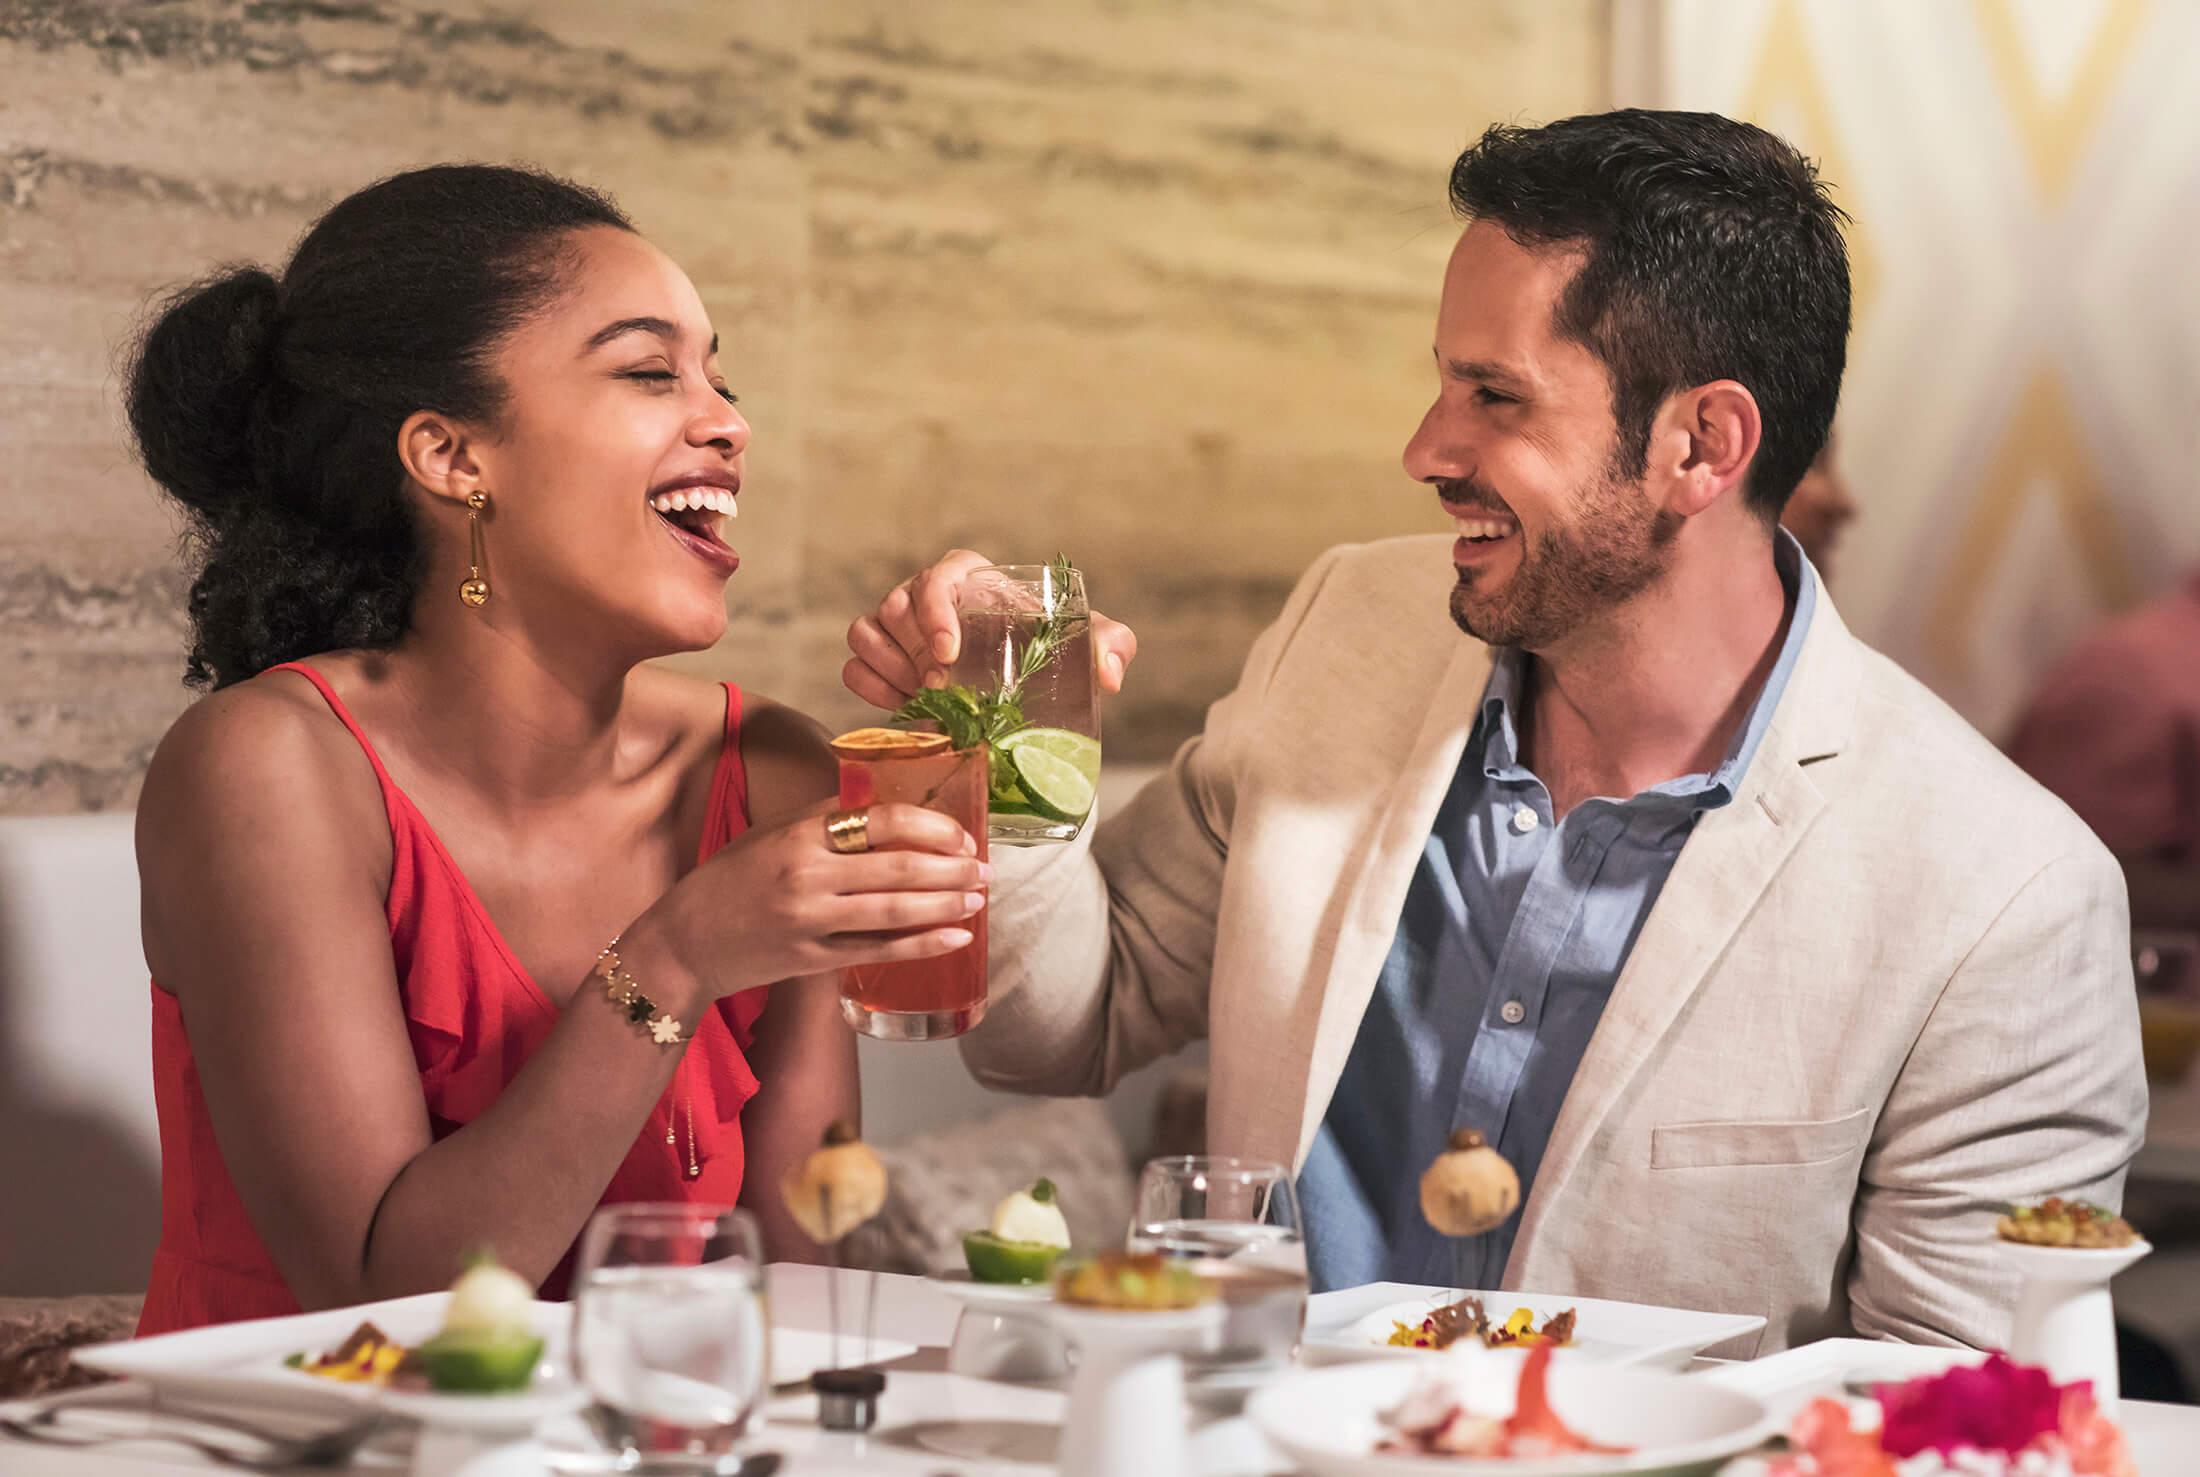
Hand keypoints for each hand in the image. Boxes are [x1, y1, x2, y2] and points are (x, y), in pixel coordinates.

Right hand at [645, 800, 987, 1001]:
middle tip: (984, 867)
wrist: (685, 941)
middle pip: (897, 867)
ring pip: (894, 911)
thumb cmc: (731, 878)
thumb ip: (824, 816)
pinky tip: (955, 937)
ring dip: (945, 904)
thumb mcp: (771, 832)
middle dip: (951, 867)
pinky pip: (878, 951)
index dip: (930, 827)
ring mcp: (810, 921)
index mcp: (799, 835)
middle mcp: (807, 876)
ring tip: (976, 898)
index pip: (880, 821)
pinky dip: (922, 945)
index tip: (960, 835)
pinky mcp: (812, 959)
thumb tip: (883, 799)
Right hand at [842, 548, 1139, 709]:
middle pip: (894, 607)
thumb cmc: (1048, 648)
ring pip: (865, 632)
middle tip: (941, 688)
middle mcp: (926, 594)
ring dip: (890, 668)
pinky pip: (853, 665)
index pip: (938, 576)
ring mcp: (897, 626)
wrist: (1018, 683)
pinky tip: (901, 705)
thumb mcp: (1084, 643)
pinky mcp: (880, 658)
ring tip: (923, 696)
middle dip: (914, 652)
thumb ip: (1110, 644)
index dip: (934, 610)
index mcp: (970, 578)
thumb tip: (1111, 674)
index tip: (949, 652)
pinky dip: (869, 686)